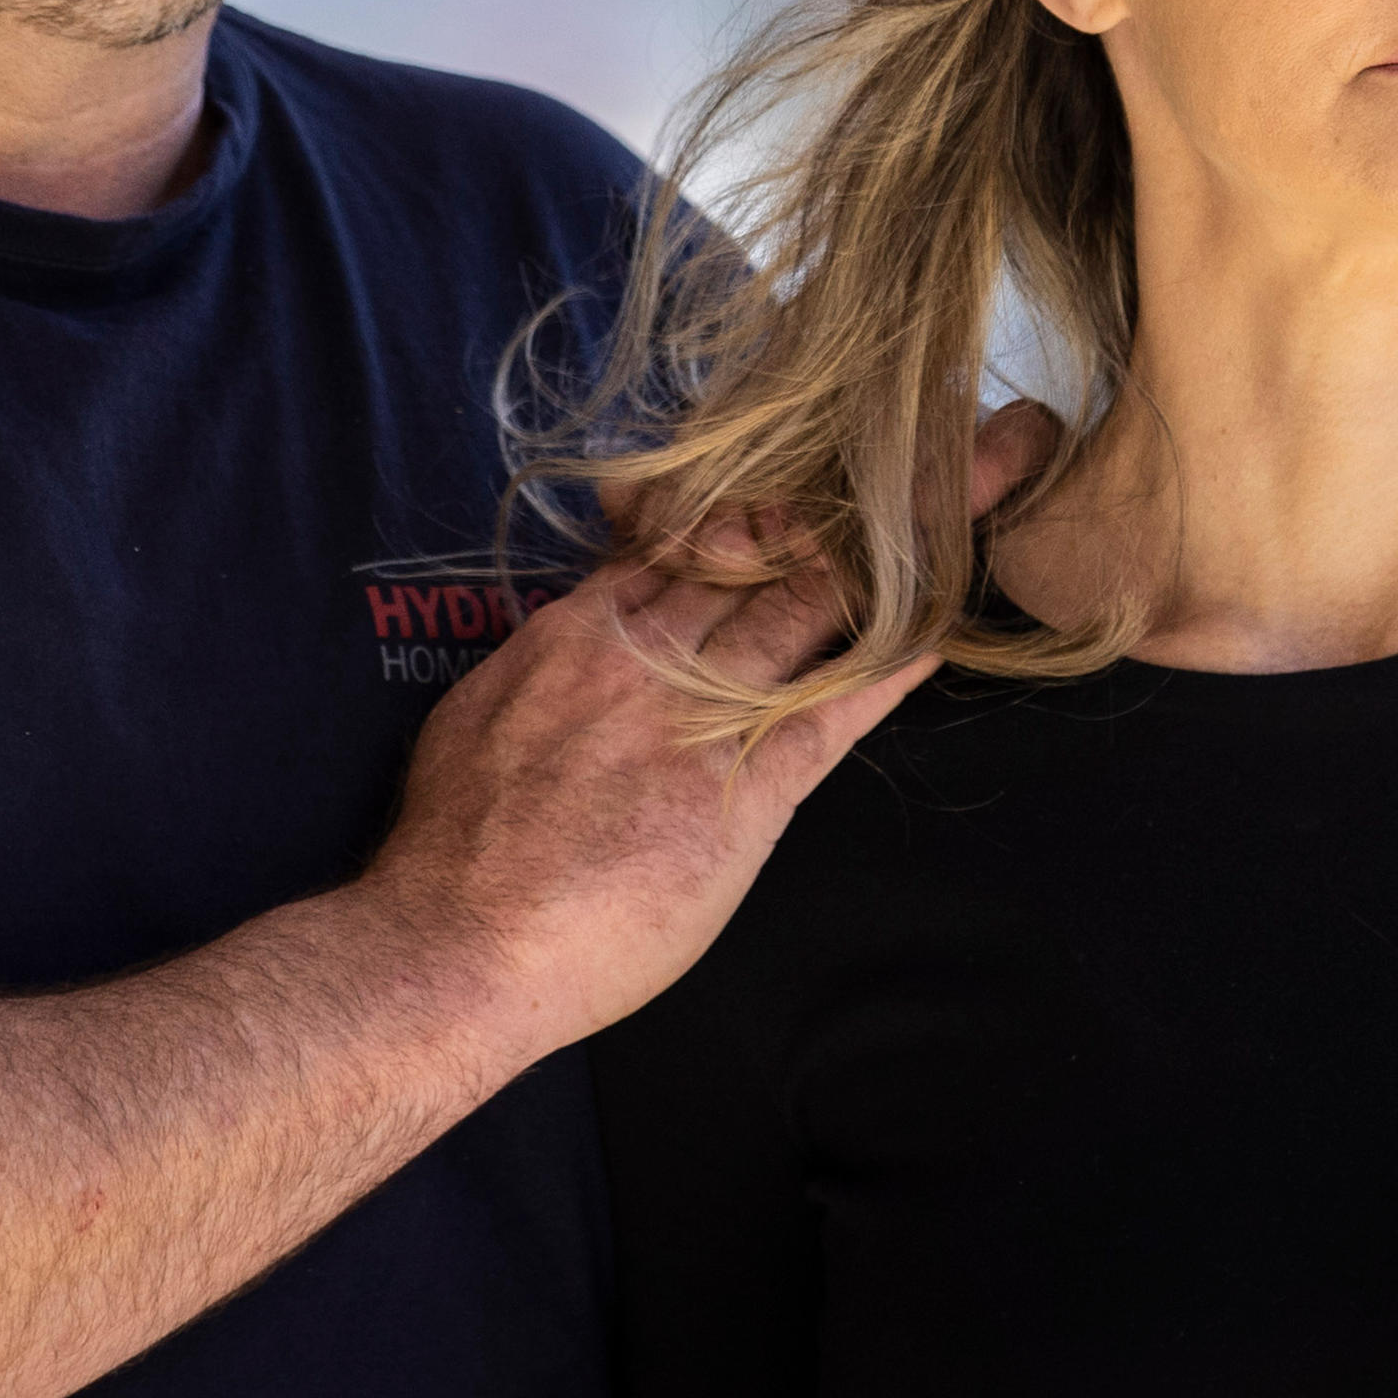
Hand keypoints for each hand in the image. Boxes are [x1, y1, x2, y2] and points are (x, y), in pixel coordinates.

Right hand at [356, 399, 1067, 1061]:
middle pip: (756, 555)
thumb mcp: (476, 719)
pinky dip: (890, 667)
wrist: (460, 937)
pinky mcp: (746, 790)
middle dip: (828, 510)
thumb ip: (537, 670)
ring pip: (800, 610)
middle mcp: (649, 652)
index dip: (744, 513)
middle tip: (910, 460)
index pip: (680, 542)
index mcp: (582, 631)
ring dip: (875, 564)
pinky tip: (941, 634)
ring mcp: (701, 715)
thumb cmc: (452, 847)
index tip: (791, 488)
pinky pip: (833, 711)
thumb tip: (567, 645)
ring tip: (945, 516)